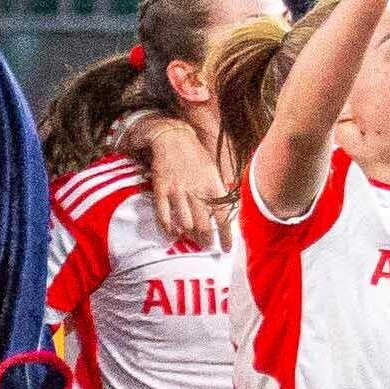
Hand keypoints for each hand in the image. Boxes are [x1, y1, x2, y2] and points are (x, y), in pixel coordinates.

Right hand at [141, 116, 229, 248]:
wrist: (173, 138)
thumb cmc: (195, 157)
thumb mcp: (213, 171)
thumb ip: (219, 192)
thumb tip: (228, 213)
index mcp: (213, 185)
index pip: (223, 217)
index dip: (226, 236)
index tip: (226, 249)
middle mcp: (196, 190)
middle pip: (204, 225)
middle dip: (206, 240)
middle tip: (206, 246)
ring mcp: (177, 190)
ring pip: (186, 223)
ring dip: (189, 236)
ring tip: (191, 240)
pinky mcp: (161, 189)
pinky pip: (164, 215)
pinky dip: (168, 228)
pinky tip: (172, 234)